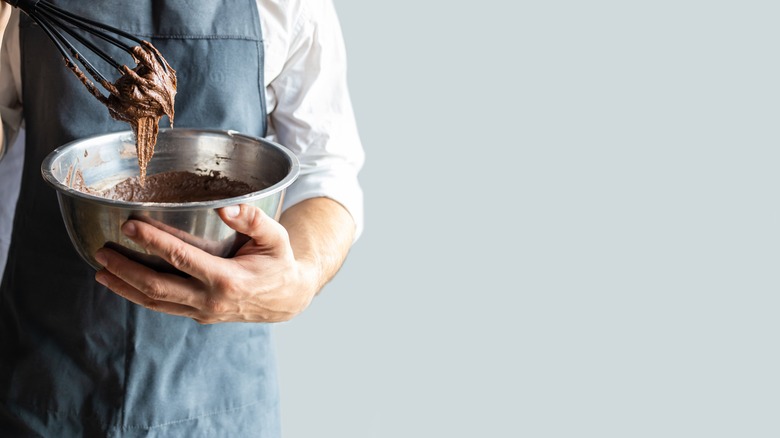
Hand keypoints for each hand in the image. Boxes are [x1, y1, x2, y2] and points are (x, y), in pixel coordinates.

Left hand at [94, 204, 318, 323]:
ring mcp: (203, 312)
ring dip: (125, 287)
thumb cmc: (279, 262)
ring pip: (155, 302)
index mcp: (227, 279)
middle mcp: (211, 300)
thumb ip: (252, 219)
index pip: (180, 259)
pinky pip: (164, 307)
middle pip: (156, 287)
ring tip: (102, 272)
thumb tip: (225, 206)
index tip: (128, 226)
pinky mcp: (199, 315)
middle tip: (102, 252)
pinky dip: (140, 295)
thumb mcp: (276, 236)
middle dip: (125, 269)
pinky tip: (125, 283)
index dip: (151, 242)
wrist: (288, 299)